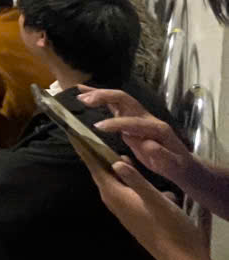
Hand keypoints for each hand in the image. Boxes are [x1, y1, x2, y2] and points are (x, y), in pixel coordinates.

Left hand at [72, 139, 221, 259]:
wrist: (181, 256)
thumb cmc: (169, 226)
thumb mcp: (155, 200)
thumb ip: (136, 180)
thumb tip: (116, 162)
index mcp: (115, 194)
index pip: (94, 167)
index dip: (84, 149)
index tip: (73, 133)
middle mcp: (113, 200)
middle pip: (99, 171)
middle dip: (93, 153)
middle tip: (86, 133)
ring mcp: (122, 208)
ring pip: (111, 179)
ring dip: (108, 163)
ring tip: (104, 145)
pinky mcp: (132, 212)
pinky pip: (121, 187)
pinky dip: (121, 174)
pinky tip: (129, 167)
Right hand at [79, 87, 196, 187]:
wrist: (182, 164)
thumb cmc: (176, 166)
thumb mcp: (172, 165)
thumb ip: (161, 155)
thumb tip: (147, 144)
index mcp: (156, 127)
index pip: (132, 120)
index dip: (115, 123)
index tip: (98, 127)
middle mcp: (146, 117)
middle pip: (124, 99)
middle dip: (104, 97)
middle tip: (84, 100)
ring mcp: (138, 116)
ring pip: (118, 98)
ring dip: (98, 94)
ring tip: (79, 93)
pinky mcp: (131, 118)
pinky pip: (114, 105)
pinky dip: (100, 98)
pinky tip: (86, 95)